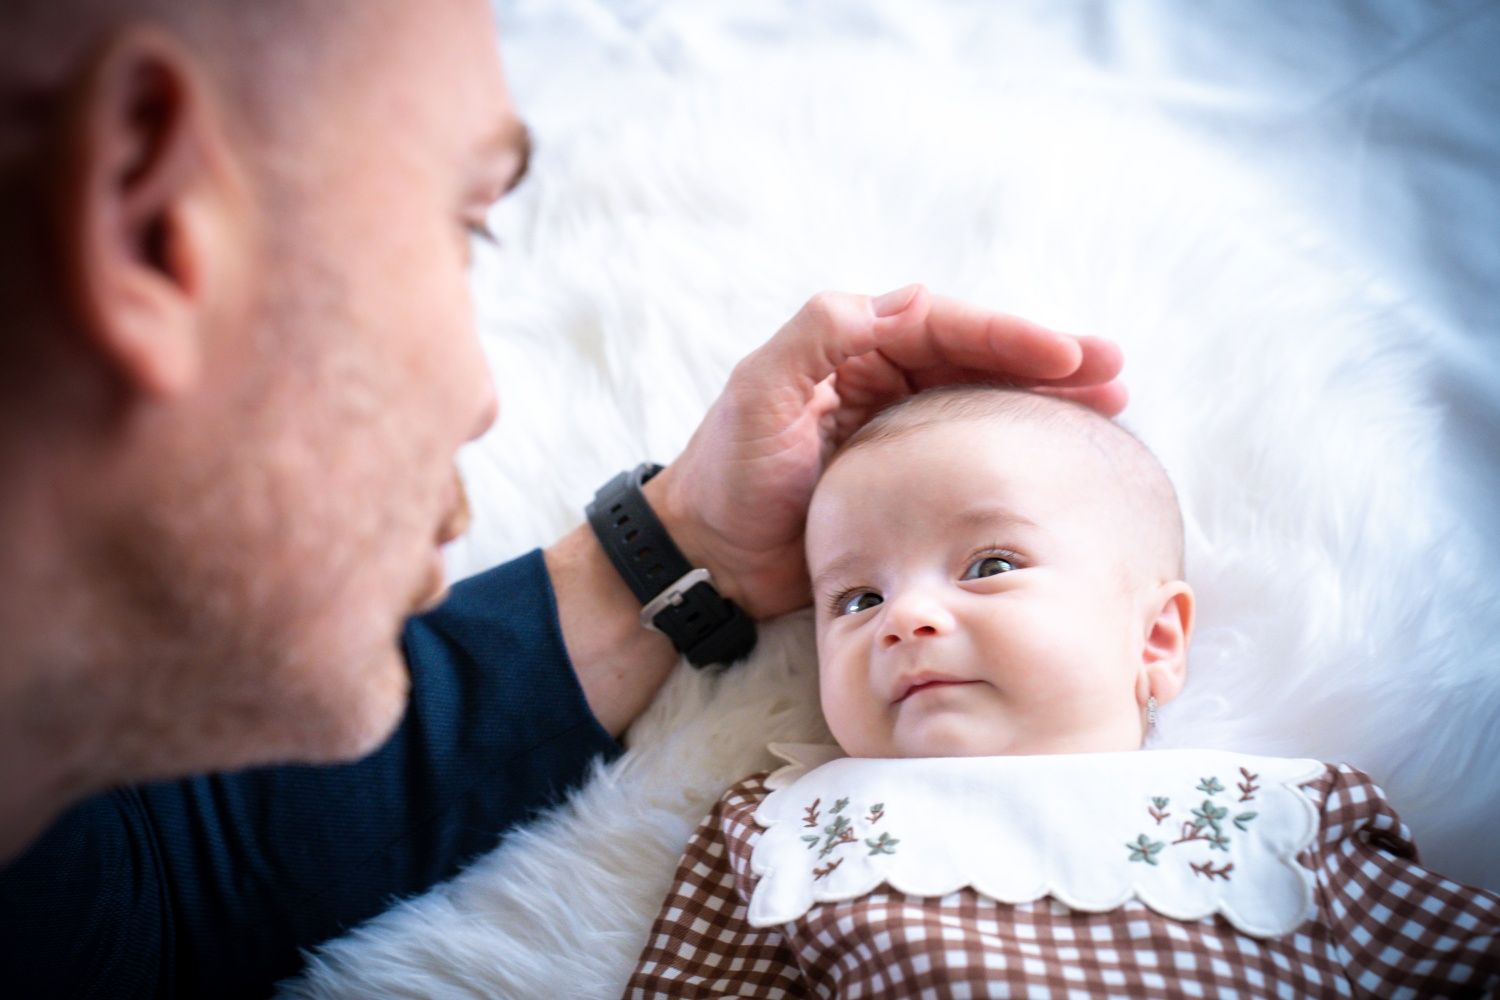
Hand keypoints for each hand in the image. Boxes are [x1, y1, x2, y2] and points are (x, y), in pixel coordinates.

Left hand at [645, 284, 1125, 619]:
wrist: (709, 556)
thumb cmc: (726, 476)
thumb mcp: (758, 396)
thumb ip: (815, 338)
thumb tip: (895, 302)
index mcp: (852, 347)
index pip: (943, 324)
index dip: (1009, 334)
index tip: (1066, 355)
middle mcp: (883, 376)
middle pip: (981, 354)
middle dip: (1049, 359)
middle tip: (1115, 372)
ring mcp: (900, 426)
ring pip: (989, 396)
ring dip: (1049, 397)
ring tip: (1113, 404)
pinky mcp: (909, 475)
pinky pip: (977, 446)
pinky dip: (1022, 442)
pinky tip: (1063, 450)